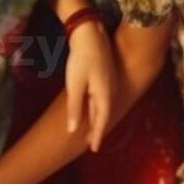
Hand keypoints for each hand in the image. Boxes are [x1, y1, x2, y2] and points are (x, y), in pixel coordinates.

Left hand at [65, 19, 114, 150]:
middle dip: (98, 129)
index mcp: (104, 94)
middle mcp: (110, 90)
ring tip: (93, 128)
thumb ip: (75, 108)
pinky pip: (104, 98)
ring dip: (99, 118)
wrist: (89, 34)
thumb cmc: (81, 60)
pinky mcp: (106, 74)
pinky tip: (94, 106)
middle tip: (92, 143)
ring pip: (105, 105)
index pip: (102, 120)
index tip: (94, 149)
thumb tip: (73, 130)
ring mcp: (110, 81)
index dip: (97, 135)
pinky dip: (99, 107)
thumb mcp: (75, 85)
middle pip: (105, 114)